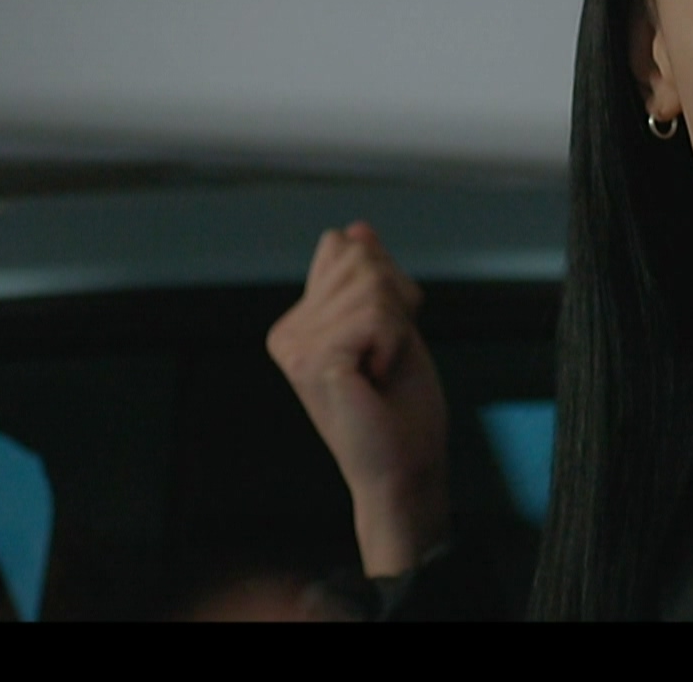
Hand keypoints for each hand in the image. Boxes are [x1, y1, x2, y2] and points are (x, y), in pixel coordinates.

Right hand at [267, 221, 449, 576]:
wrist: (406, 464)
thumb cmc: (402, 405)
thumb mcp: (393, 326)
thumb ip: (372, 278)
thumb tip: (354, 228)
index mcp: (299, 320)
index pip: (346, 249)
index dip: (388, 282)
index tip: (388, 335)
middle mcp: (287, 332)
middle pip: (361, 260)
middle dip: (396, 303)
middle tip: (388, 356)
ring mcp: (294, 348)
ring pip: (372, 286)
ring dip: (397, 327)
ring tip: (381, 369)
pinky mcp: (313, 362)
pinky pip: (376, 316)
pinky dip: (395, 344)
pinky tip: (376, 379)